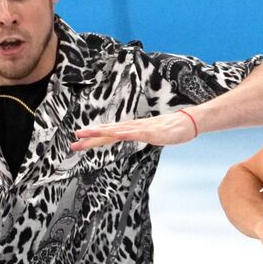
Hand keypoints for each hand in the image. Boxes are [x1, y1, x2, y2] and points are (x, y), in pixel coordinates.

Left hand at [71, 111, 196, 150]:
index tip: (79, 141)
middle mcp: (133, 127)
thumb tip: (129, 138)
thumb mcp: (150, 136)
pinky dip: (123, 134)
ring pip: (117, 131)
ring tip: (87, 134)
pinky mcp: (151, 132)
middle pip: (108, 132)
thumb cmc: (170, 129)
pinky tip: (114, 134)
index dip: (93, 138)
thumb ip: (138, 137)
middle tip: (74, 140)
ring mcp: (141, 129)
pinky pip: (135, 133)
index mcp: (132, 129)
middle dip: (90, 137)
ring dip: (101, 132)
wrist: (187, 122)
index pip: (109, 134)